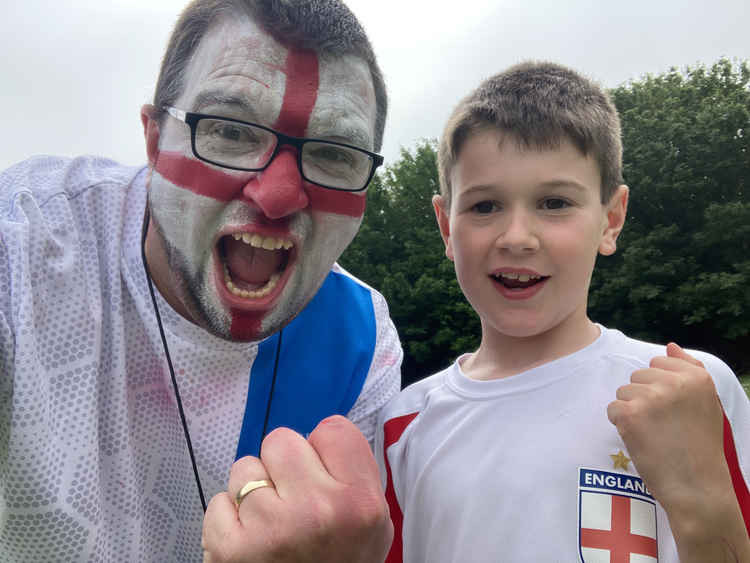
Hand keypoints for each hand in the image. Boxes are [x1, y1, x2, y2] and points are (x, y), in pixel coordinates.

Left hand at [202, 415, 392, 562]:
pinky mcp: (229, 549)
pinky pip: (218, 502)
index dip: (324, 450)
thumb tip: (319, 438)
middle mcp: (317, 511)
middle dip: (283, 465)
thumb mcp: (373, 524)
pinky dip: (229, 520)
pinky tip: (250, 540)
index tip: (322, 473)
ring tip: (271, 522)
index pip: (333, 429)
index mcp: (358, 503)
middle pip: (282, 440)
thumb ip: (355, 476)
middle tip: (293, 498)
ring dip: (253, 490)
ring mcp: (269, 529)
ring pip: (245, 467)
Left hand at [607, 343, 749, 561]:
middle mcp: (675, 382)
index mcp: (697, 377)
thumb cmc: (700, 447)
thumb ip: (690, 369)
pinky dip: (621, 425)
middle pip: (637, 376)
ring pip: (623, 392)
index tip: (674, 412)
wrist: (697, 488)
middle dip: (644, 400)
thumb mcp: (706, 404)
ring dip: (631, 412)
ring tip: (654, 434)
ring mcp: (652, 397)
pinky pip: (612, 409)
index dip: (660, 389)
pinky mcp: (631, 414)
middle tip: (664, 427)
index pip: (658, 362)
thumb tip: (670, 345)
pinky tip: (641, 440)